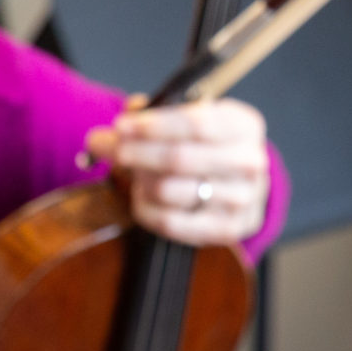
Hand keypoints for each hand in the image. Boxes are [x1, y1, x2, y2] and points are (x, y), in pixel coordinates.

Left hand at [85, 97, 269, 247]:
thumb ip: (145, 121)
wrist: (239, 184)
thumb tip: (101, 139)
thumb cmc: (205, 146)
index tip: (121, 126)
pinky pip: (170, 222)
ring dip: (140, 181)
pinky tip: (141, 196)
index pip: (195, 123)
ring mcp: (243, 199)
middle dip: (138, 153)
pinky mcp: (228, 229)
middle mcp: (250, 162)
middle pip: (180, 158)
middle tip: (112, 150)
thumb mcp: (184, 121)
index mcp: (244, 125)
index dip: (153, 126)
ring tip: (133, 173)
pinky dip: (146, 209)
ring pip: (170, 190)